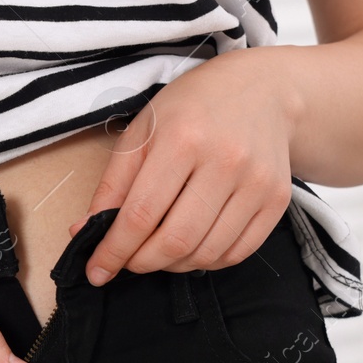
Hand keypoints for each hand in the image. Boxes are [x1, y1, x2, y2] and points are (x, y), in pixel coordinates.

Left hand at [71, 48, 298, 282]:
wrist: (262, 91)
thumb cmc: (192, 110)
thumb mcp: (142, 132)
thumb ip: (112, 185)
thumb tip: (85, 232)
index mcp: (182, 138)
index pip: (140, 214)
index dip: (114, 251)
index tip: (96, 271)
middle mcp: (224, 160)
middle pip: (175, 241)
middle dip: (142, 263)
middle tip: (128, 261)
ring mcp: (256, 182)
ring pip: (206, 254)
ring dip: (173, 265)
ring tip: (158, 251)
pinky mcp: (277, 200)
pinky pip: (237, 253)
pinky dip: (207, 262)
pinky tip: (192, 248)